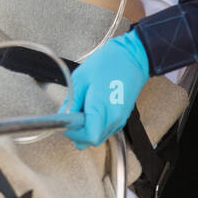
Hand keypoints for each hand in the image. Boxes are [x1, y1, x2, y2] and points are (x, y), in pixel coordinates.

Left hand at [63, 31, 150, 148]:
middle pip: (91, 141)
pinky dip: (95, 126)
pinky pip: (105, 130)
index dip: (73, 132)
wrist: (133, 57)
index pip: (87, 136)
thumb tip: (64, 115)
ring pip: (98, 138)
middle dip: (78, 133)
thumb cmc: (109, 62)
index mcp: (102, 109)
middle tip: (72, 116)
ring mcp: (119, 119)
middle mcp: (113, 118)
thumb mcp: (81, 78)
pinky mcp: (121, 117)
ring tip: (82, 110)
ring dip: (86, 130)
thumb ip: (71, 102)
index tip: (67, 122)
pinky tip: (91, 111)